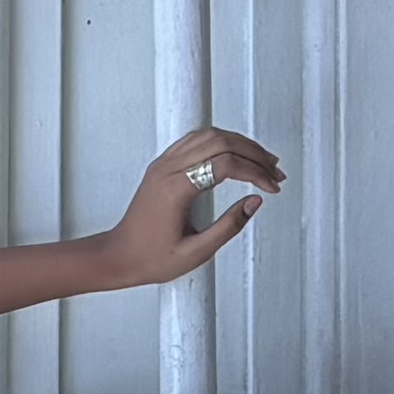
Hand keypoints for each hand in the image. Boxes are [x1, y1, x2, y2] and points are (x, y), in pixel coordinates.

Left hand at [88, 128, 284, 291]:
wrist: (118, 256)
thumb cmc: (150, 258)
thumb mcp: (196, 252)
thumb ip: (229, 227)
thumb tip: (255, 203)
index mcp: (175, 189)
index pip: (226, 164)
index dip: (255, 172)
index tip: (272, 187)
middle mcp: (167, 169)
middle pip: (221, 141)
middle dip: (254, 154)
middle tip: (275, 172)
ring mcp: (163, 164)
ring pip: (209, 135)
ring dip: (240, 144)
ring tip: (263, 162)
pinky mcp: (162, 165)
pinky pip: (195, 140)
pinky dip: (221, 142)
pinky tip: (236, 155)